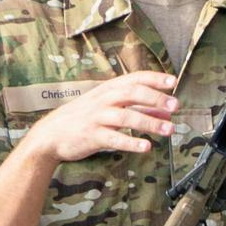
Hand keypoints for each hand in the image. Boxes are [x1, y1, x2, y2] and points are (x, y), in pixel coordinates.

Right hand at [28, 71, 178, 162]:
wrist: (50, 135)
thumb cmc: (83, 119)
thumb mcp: (108, 108)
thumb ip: (138, 109)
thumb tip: (166, 112)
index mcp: (108, 89)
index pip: (134, 78)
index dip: (154, 78)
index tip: (173, 82)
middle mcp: (103, 99)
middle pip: (132, 93)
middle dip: (156, 98)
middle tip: (175, 105)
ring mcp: (97, 117)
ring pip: (126, 116)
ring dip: (150, 122)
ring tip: (168, 130)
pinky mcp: (92, 136)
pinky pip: (114, 138)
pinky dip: (131, 142)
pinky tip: (146, 147)